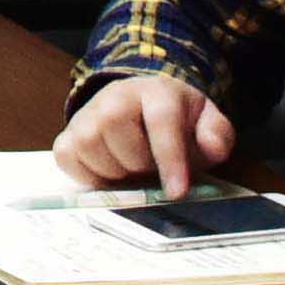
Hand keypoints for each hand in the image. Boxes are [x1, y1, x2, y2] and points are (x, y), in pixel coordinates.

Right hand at [51, 73, 234, 196]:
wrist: (142, 104)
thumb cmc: (177, 122)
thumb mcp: (206, 123)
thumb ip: (216, 135)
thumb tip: (211, 148)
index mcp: (156, 92)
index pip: (161, 122)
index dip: (169, 159)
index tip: (177, 192)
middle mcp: (116, 97)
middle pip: (122, 139)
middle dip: (141, 167)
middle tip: (152, 171)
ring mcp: (88, 113)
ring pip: (92, 149)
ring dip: (115, 174)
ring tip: (132, 171)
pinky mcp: (69, 132)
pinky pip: (68, 159)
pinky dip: (87, 175)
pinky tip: (108, 173)